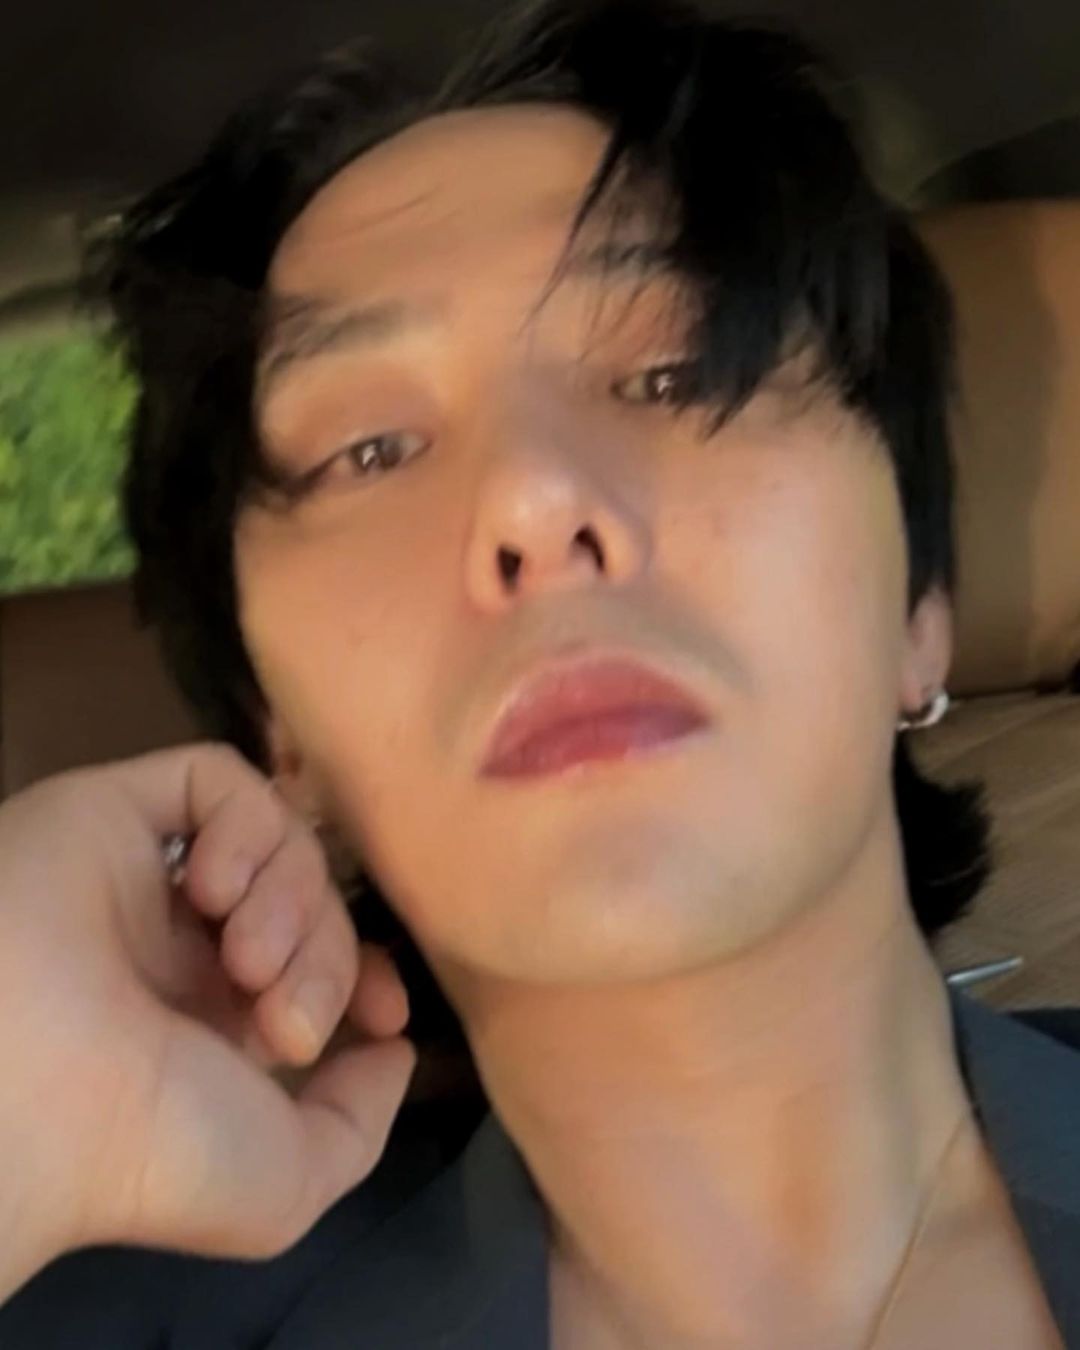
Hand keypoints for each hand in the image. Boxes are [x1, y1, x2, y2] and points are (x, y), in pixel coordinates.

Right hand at [0, 743, 415, 1294]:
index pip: (321, 957)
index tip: (387, 1016)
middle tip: (283, 1020)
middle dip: (325, 958)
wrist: (20, 1097)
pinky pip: (214, 778)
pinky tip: (209, 889)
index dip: (365, 973)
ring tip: (242, 960)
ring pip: (278, 838)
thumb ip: (357, 1120)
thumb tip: (393, 1050)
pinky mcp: (112, 811)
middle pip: (312, 900)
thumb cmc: (152, 1153)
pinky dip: (245, 825)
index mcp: (213, 1021)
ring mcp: (147, 876)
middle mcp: (180, 943)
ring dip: (290, 899)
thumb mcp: (285, 1183)